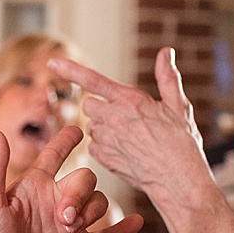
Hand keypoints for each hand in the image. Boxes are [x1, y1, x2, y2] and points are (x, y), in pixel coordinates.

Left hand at [0, 124, 143, 232]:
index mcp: (33, 187)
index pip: (54, 155)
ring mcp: (70, 225)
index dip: (65, 141)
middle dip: (80, 193)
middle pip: (85, 179)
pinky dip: (123, 229)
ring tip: (71, 229)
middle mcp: (55, 202)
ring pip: (99, 203)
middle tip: (64, 217)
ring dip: (91, 211)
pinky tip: (137, 222)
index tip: (77, 129)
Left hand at [64, 49, 213, 210]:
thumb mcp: (179, 106)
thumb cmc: (182, 143)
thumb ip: (167, 77)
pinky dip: (104, 146)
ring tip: (130, 138)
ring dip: (104, 128)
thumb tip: (165, 53)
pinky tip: (125, 151)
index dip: (70, 69)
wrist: (177, 179)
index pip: (92, 79)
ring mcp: (106, 138)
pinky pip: (94, 145)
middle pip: (90, 104)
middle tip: (126, 118)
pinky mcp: (102, 157)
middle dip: (102, 108)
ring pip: (91, 125)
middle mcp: (113, 117)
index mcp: (129, 100)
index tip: (52, 63)